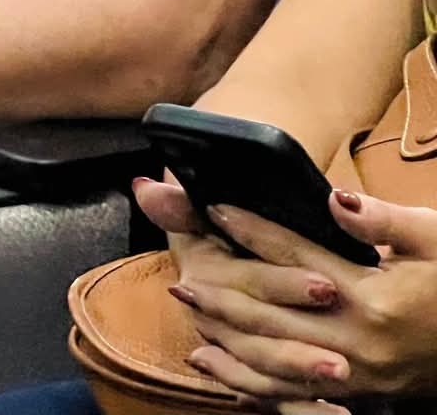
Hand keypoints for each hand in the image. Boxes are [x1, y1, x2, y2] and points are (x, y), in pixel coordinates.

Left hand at [146, 178, 436, 406]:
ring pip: (274, 358)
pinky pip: (292, 392)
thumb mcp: (435, 240)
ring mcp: (357, 374)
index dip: (252, 230)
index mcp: (372, 298)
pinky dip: (249, 378)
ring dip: (226, 336)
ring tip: (188, 312)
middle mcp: (358, 341)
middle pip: (272, 315)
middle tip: (180, 276)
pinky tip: (215, 363)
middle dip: (223, 295)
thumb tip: (333, 199)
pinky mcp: (360, 394)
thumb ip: (383, 221)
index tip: (214, 208)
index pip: (295, 258)